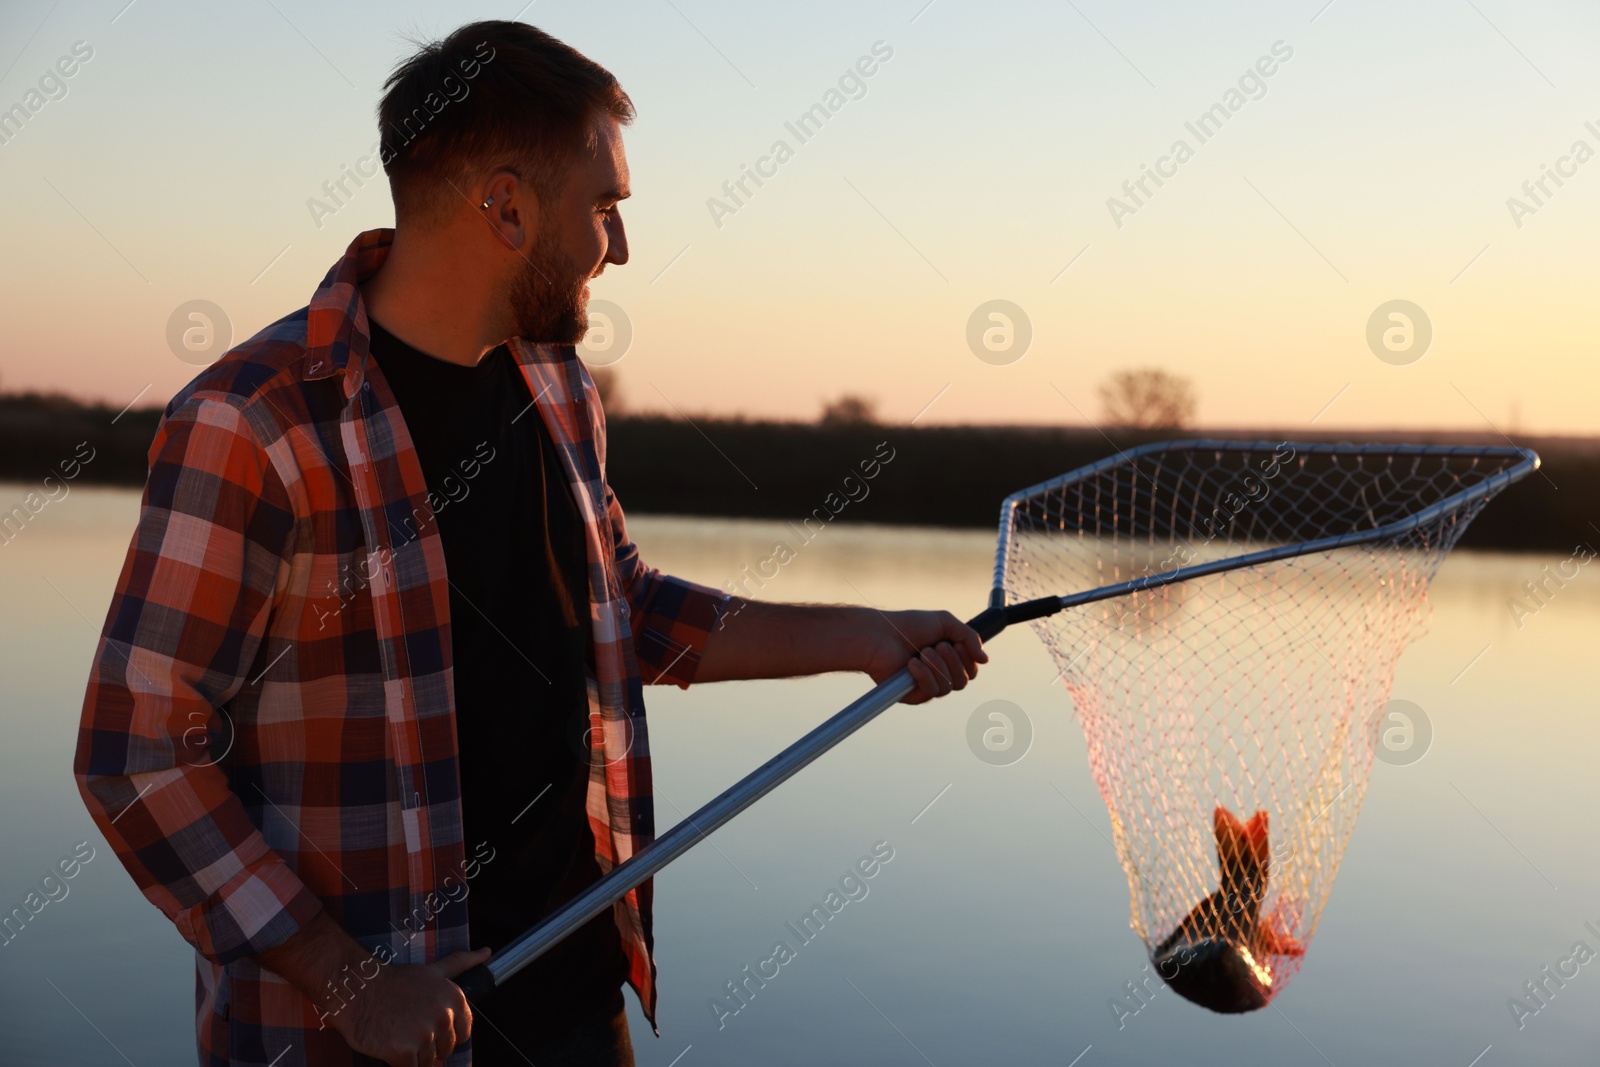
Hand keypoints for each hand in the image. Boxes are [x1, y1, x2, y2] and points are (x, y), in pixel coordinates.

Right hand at [331, 946, 489, 1065]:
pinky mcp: (402, 1052)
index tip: (429, 1027)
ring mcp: (423, 1035)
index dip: (445, 1034)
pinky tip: (391, 1044)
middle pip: (445, 1050)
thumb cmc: (394, 982)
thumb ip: (462, 963)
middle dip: (428, 1045)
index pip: (462, 1034)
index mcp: (454, 999)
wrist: (358, 989)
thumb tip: (487, 953)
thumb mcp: (433, 969)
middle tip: (408, 1027)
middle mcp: (442, 1017)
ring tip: (398, 1032)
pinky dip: (401, 1063)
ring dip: (413, 1054)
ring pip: (428, 1062)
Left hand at [860, 610, 986, 703]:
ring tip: (922, 651)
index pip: (972, 669)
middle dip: (953, 660)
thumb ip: (969, 637)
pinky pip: (931, 692)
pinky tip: (912, 663)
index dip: (969, 658)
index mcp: (948, 658)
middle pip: (964, 681)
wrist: (880, 634)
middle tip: (937, 645)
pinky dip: (924, 675)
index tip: (957, 643)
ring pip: (949, 687)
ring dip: (938, 666)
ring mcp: (925, 686)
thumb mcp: (945, 623)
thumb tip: (985, 660)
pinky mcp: (912, 695)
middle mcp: (939, 674)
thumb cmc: (908, 626)